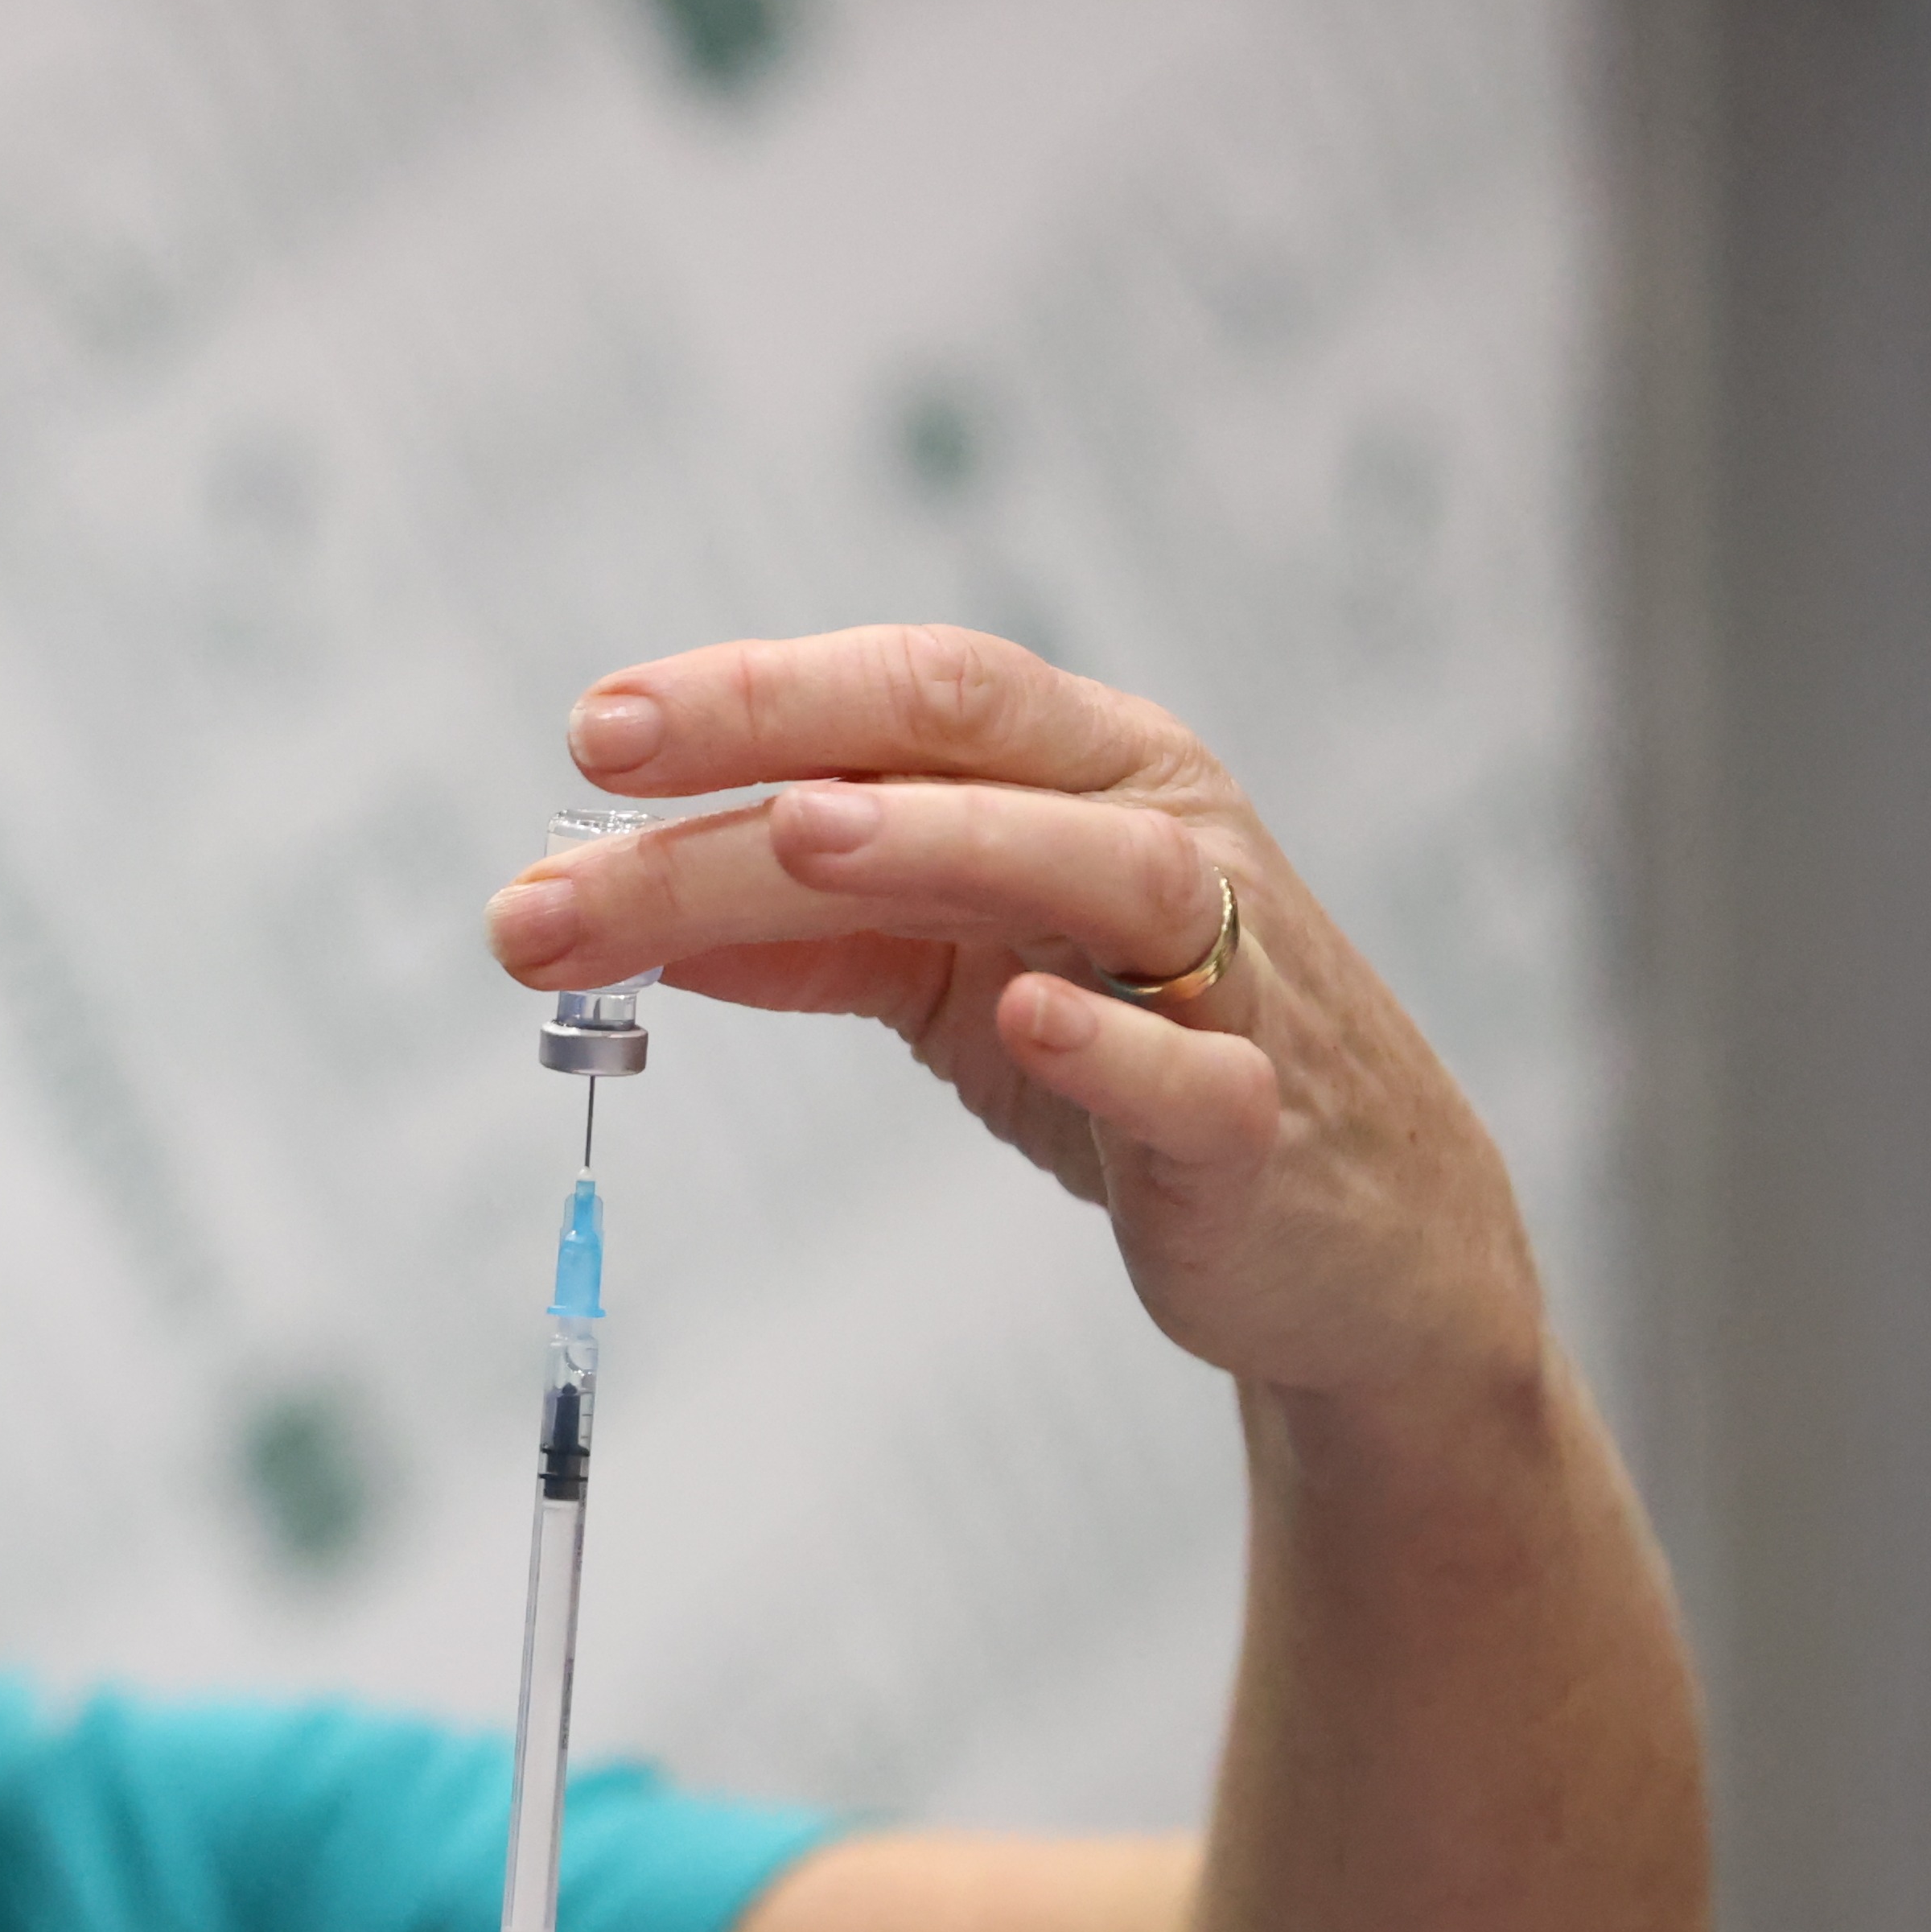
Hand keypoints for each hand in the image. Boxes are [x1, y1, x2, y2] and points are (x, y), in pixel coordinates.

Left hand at [484, 625, 1538, 1401]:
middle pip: (967, 739)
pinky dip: (1113, 1040)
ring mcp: (1229, 970)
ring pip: (1099, 866)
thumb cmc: (1128, 1064)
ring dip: (945, 837)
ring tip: (797, 830)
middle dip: (784, 728)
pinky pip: (1197, 1066)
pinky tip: (1023, 1021)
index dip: (754, 692)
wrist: (1337, 1240)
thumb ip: (799, 936)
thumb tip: (606, 910)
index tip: (593, 732)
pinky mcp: (1262, 1123)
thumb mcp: (943, 979)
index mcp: (1078, 773)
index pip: (906, 691)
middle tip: (607, 758)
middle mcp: (1159, 830)